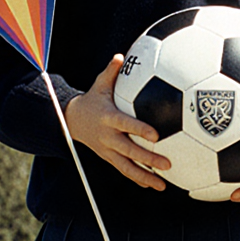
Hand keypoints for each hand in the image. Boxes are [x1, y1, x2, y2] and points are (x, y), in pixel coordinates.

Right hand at [65, 54, 170, 190]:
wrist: (71, 120)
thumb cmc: (93, 98)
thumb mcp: (99, 84)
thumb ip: (111, 71)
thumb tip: (121, 55)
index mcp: (109, 118)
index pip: (126, 125)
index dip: (140, 130)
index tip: (156, 135)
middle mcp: (108, 137)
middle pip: (130, 151)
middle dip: (148, 159)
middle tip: (168, 163)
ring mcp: (108, 150)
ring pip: (127, 167)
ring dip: (145, 176)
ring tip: (163, 184)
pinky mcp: (109, 158)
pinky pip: (124, 170)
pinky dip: (138, 179)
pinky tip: (154, 185)